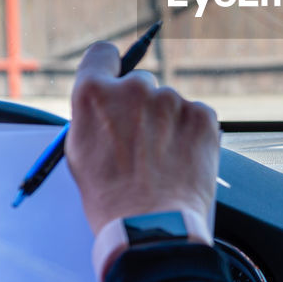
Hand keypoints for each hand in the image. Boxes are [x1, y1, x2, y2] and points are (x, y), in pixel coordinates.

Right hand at [66, 41, 219, 236]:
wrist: (152, 227)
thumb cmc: (111, 199)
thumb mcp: (80, 152)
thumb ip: (91, 116)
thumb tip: (104, 102)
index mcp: (94, 93)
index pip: (103, 54)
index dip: (108, 67)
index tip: (115, 78)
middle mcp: (134, 87)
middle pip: (139, 82)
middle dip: (139, 106)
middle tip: (139, 142)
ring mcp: (171, 100)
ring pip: (168, 103)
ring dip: (166, 123)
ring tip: (160, 161)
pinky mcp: (202, 115)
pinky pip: (194, 116)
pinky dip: (190, 134)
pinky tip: (180, 161)